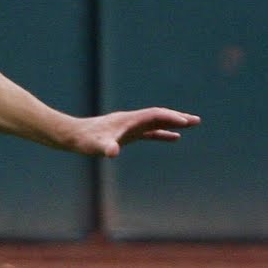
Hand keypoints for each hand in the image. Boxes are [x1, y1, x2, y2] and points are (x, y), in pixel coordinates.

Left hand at [62, 108, 201, 157]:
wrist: (71, 136)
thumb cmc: (83, 141)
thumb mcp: (95, 146)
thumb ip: (105, 148)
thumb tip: (112, 152)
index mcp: (127, 120)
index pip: (152, 115)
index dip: (169, 117)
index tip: (185, 121)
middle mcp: (130, 120)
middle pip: (158, 115)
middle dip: (177, 117)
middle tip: (196, 120)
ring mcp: (129, 126)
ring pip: (155, 122)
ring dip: (173, 122)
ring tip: (191, 123)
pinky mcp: (127, 134)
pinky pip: (149, 132)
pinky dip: (163, 133)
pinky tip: (175, 137)